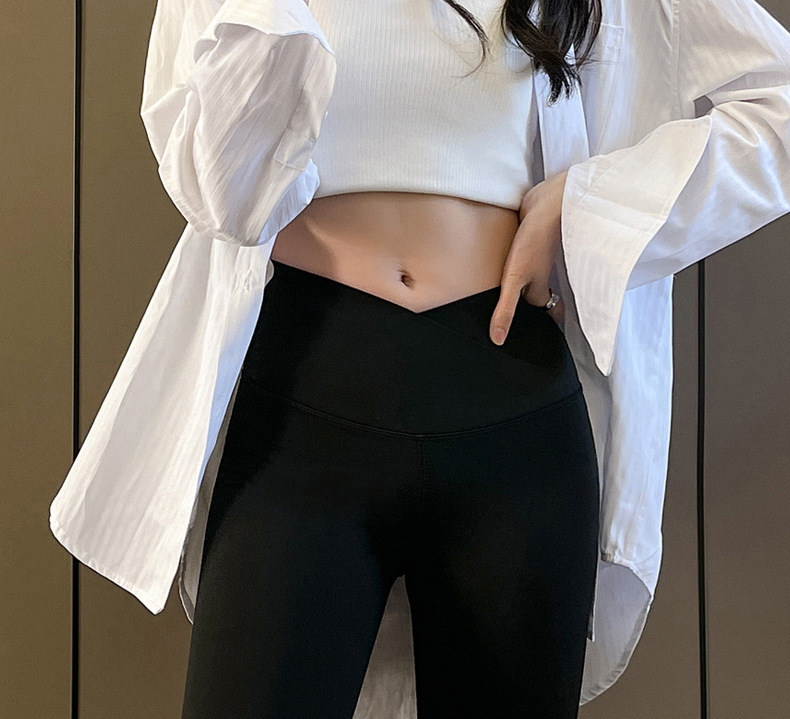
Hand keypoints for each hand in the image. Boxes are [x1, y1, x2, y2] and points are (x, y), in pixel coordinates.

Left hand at [489, 170, 567, 344]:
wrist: (549, 201)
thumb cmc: (537, 240)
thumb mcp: (516, 279)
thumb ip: (506, 309)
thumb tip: (498, 339)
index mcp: (538, 286)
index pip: (539, 311)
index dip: (536, 323)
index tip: (532, 335)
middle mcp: (537, 272)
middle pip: (534, 292)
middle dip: (527, 302)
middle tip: (518, 313)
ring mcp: (533, 254)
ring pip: (528, 272)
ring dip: (521, 279)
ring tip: (506, 289)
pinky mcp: (527, 236)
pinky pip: (521, 252)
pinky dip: (513, 257)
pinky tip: (500, 256)